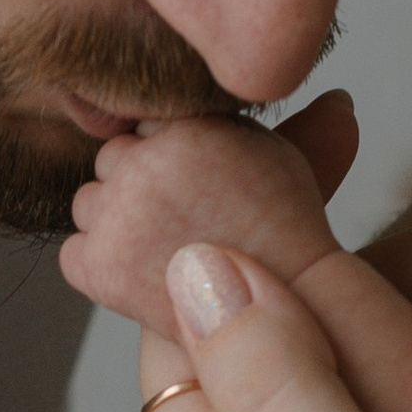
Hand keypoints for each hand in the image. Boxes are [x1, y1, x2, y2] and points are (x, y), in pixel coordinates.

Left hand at [62, 103, 348, 333]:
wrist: (289, 311)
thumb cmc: (285, 237)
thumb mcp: (286, 162)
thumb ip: (277, 119)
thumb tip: (338, 101)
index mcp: (186, 127)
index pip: (142, 124)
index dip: (167, 155)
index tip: (196, 186)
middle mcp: (146, 165)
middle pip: (111, 162)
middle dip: (138, 187)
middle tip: (185, 221)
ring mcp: (119, 217)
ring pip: (89, 205)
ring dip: (116, 225)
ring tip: (170, 249)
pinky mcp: (100, 266)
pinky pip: (74, 255)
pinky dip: (99, 268)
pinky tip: (146, 275)